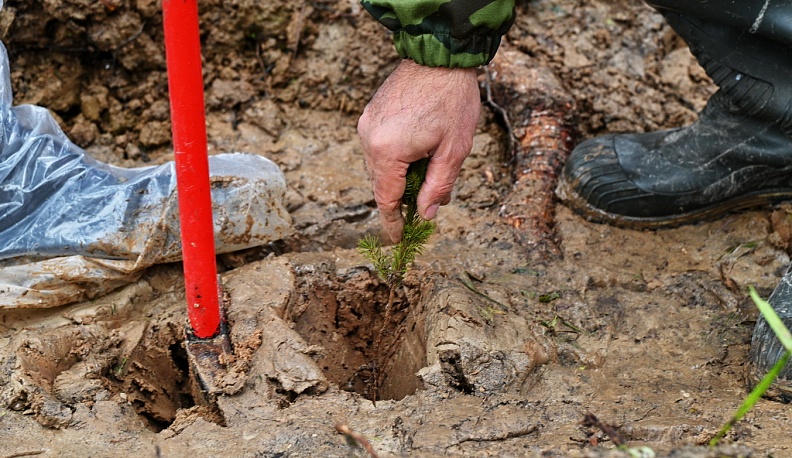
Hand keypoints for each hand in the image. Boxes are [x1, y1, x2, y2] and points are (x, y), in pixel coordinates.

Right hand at [357, 59, 479, 242]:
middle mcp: (369, 139)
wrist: (440, 56)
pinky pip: (377, 147)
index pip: (385, 198)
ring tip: (426, 171)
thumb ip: (437, 186)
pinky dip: (393, 158)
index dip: (393, 221)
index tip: (399, 238)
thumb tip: (427, 214)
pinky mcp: (370, 114)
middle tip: (424, 205)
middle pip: (380, 184)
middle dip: (400, 198)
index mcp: (387, 151)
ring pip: (378, 166)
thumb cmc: (452, 100)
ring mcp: (366, 125)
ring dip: (398, 176)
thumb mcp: (453, 150)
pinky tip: (416, 152)